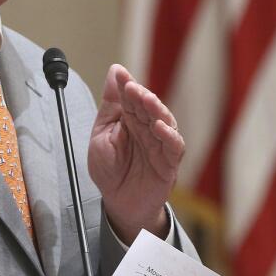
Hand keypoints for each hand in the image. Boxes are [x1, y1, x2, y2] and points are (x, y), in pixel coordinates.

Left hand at [88, 64, 184, 242]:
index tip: (120, 74)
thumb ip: (110, 106)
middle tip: (131, 87)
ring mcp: (160, 144)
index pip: (131, 98)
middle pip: (149, 107)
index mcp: (131, 120)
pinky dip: (169, 135)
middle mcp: (148, 129)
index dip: (126, 85)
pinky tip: (159, 126)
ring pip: (164, 121)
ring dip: (156, 110)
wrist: (117, 203)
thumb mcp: (101, 134)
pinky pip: (174, 146)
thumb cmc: (110, 170)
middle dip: (141, 95)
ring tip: (146, 100)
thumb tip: (115, 72)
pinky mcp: (169, 163)